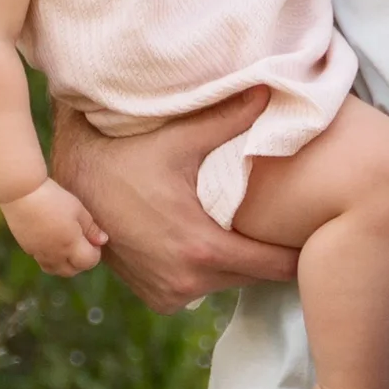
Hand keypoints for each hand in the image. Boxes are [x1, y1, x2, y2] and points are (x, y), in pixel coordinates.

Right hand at [1, 177, 108, 276]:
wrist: (21, 192)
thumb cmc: (53, 197)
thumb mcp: (77, 209)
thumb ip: (91, 228)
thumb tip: (103, 241)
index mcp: (71, 244)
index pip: (89, 262)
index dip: (95, 253)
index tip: (94, 239)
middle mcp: (55, 254)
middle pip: (71, 271)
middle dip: (81, 262)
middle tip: (83, 245)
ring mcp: (39, 253)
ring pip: (54, 270)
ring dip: (64, 264)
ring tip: (67, 245)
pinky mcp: (27, 247)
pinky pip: (41, 261)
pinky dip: (50, 258)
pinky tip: (51, 240)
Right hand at [50, 91, 299, 310]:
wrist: (65, 186)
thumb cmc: (121, 158)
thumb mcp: (178, 138)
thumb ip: (229, 119)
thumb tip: (271, 91)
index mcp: (201, 250)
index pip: (273, 266)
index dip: (299, 253)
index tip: (323, 239)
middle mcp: (186, 283)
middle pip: (252, 277)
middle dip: (271, 256)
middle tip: (297, 232)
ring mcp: (167, 294)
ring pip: (226, 283)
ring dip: (239, 263)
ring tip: (259, 235)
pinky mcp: (154, 297)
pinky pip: (199, 288)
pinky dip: (209, 270)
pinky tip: (215, 244)